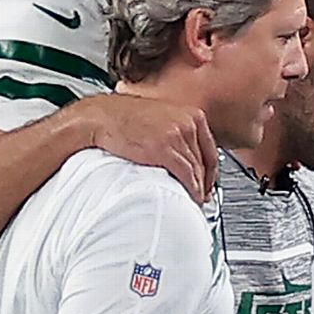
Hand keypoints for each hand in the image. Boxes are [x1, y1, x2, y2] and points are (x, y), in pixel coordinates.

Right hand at [78, 94, 217, 201]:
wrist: (101, 117)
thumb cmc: (124, 118)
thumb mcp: (160, 118)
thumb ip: (176, 131)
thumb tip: (184, 152)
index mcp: (191, 114)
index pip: (211, 148)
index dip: (211, 170)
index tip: (209, 181)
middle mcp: (188, 123)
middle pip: (205, 161)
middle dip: (205, 181)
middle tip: (203, 195)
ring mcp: (178, 136)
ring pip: (197, 170)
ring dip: (198, 188)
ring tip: (195, 200)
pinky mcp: (165, 150)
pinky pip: (186, 175)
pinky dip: (191, 189)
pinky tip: (190, 197)